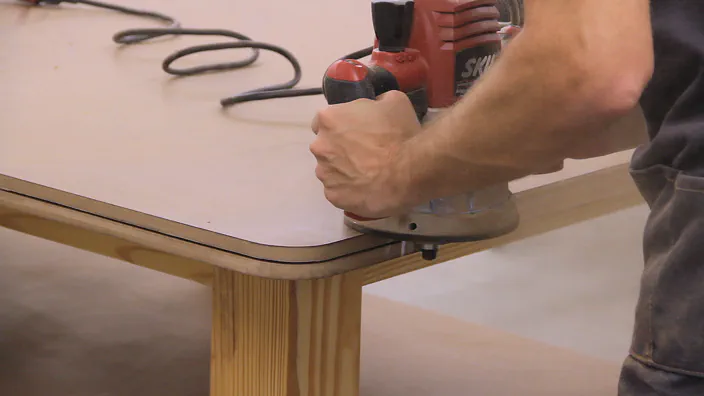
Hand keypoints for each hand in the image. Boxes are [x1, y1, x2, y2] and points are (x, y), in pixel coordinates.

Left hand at [310, 90, 420, 217]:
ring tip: (368, 175)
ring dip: (344, 171)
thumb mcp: (394, 101)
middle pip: (325, 147)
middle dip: (340, 149)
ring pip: (330, 171)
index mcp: (329, 119)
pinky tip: (367, 189)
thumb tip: (375, 106)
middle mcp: (319, 146)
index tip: (355, 132)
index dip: (340, 126)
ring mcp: (324, 174)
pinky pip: (338, 191)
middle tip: (365, 154)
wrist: (409, 172)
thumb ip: (376, 101)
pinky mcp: (333, 196)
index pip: (323, 121)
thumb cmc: (400, 134)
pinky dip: (349, 191)